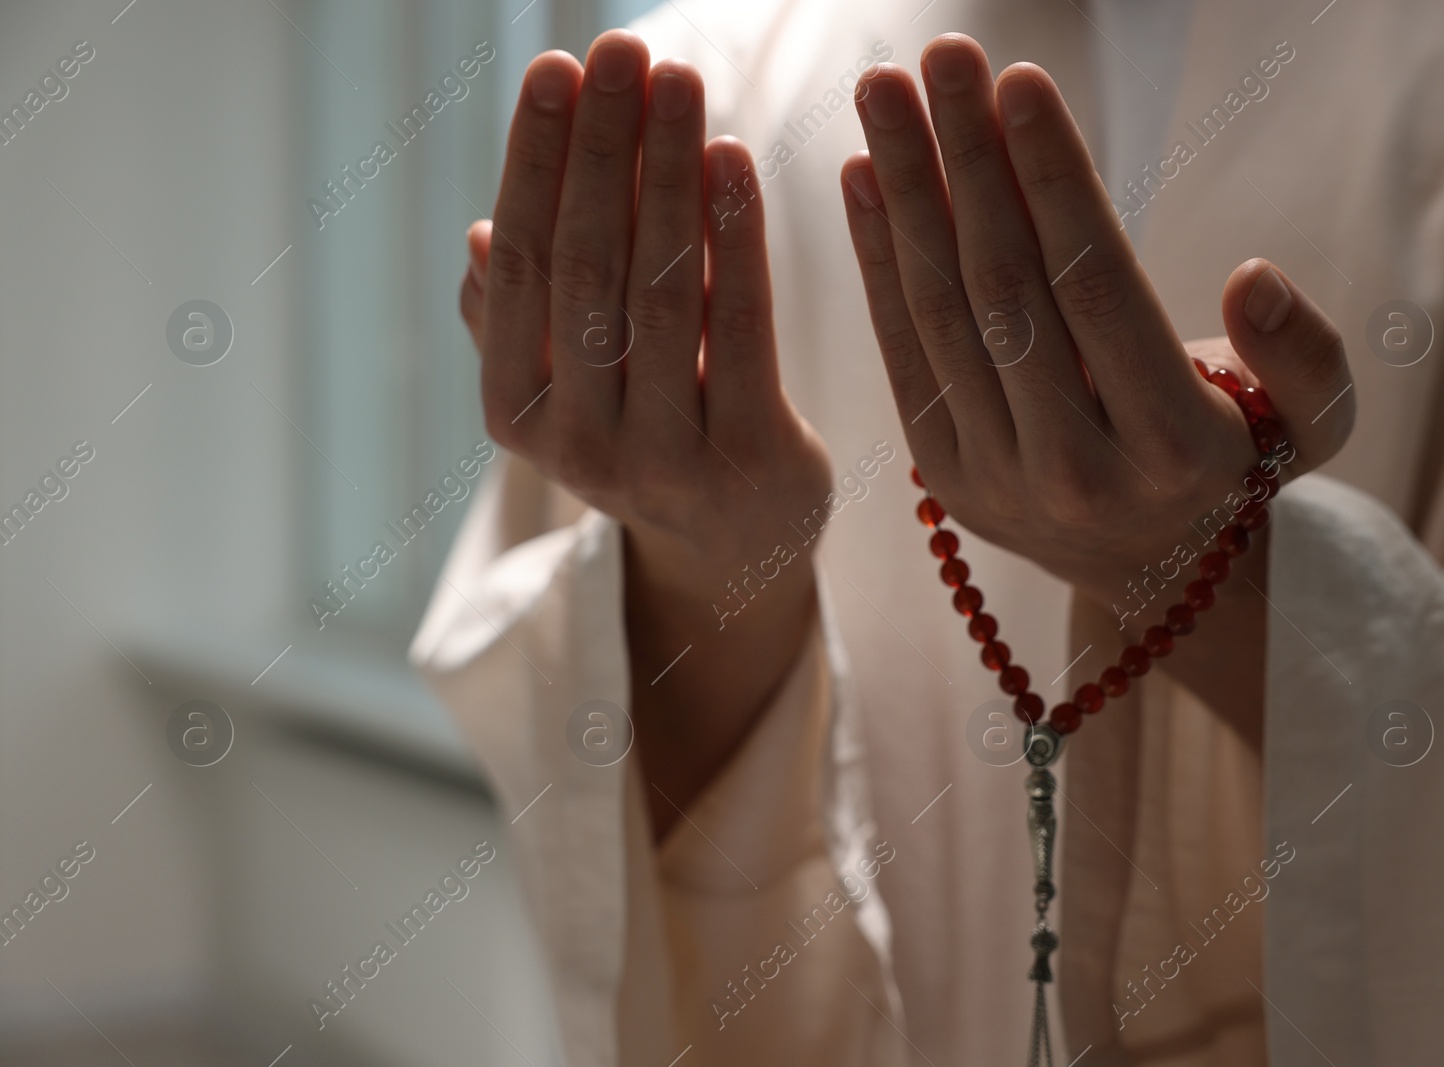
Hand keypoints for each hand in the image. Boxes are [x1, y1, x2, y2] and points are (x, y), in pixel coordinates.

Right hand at [460, 32, 831, 832]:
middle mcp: (578, 445)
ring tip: (681, 83)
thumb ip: (523, 322)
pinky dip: (735, 238)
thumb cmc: (646, 435)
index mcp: (517, 413)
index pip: (520, 266)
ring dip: (670, 174)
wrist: (735, 552)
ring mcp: (663, 460)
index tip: (554, 68)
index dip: (534, 162)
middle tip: (622, 49)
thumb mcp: (569, 390)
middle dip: (603, 149)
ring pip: (661, 292)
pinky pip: (741, 329)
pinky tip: (736, 161)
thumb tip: (481, 237)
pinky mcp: (749, 459)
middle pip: (588, 268)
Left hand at [838, 35, 1352, 613]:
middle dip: (966, 161)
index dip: (1053, 179)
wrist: (1150, 567)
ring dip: (906, 193)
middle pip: (1005, 289)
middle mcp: (1073, 471)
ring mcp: (996, 478)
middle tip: (943, 54)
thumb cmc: (1236, 459)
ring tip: (884, 93)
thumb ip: (1305, 355)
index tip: (1020, 81)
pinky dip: (877, 263)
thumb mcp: (1313, 423)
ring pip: (940, 314)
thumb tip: (1255, 278)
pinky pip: (900, 352)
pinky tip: (860, 178)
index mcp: (1171, 450)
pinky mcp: (943, 474)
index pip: (1096, 288)